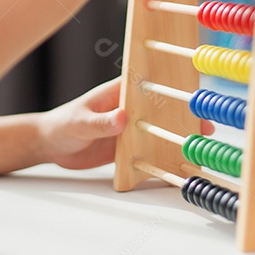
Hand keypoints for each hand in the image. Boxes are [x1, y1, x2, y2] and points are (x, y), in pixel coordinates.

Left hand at [35, 77, 218, 171]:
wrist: (50, 145)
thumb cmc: (62, 124)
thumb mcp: (80, 122)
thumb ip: (101, 122)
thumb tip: (122, 118)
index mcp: (120, 93)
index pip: (151, 87)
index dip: (173, 90)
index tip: (193, 99)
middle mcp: (130, 109)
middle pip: (162, 111)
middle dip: (184, 118)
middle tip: (204, 129)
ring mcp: (131, 129)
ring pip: (159, 132)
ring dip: (177, 139)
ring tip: (198, 150)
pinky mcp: (128, 148)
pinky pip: (148, 152)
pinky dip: (162, 159)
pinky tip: (177, 167)